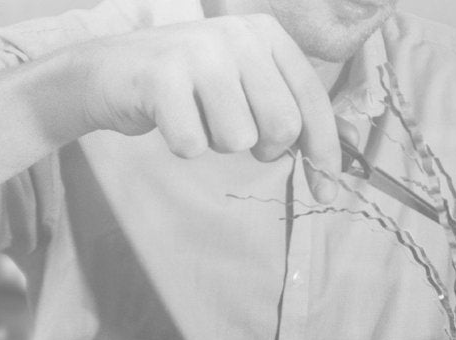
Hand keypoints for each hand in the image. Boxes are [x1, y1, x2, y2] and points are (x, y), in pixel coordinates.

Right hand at [70, 15, 339, 201]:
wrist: (106, 73)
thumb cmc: (188, 88)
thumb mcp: (246, 86)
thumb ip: (294, 111)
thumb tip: (350, 148)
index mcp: (266, 34)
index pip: (312, 100)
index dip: (325, 151)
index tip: (326, 188)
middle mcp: (237, 34)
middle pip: (282, 126)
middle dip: (264, 149)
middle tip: (234, 134)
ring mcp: (198, 51)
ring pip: (239, 139)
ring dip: (217, 143)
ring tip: (196, 117)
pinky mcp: (161, 76)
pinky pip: (194, 145)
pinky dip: (183, 145)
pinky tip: (168, 119)